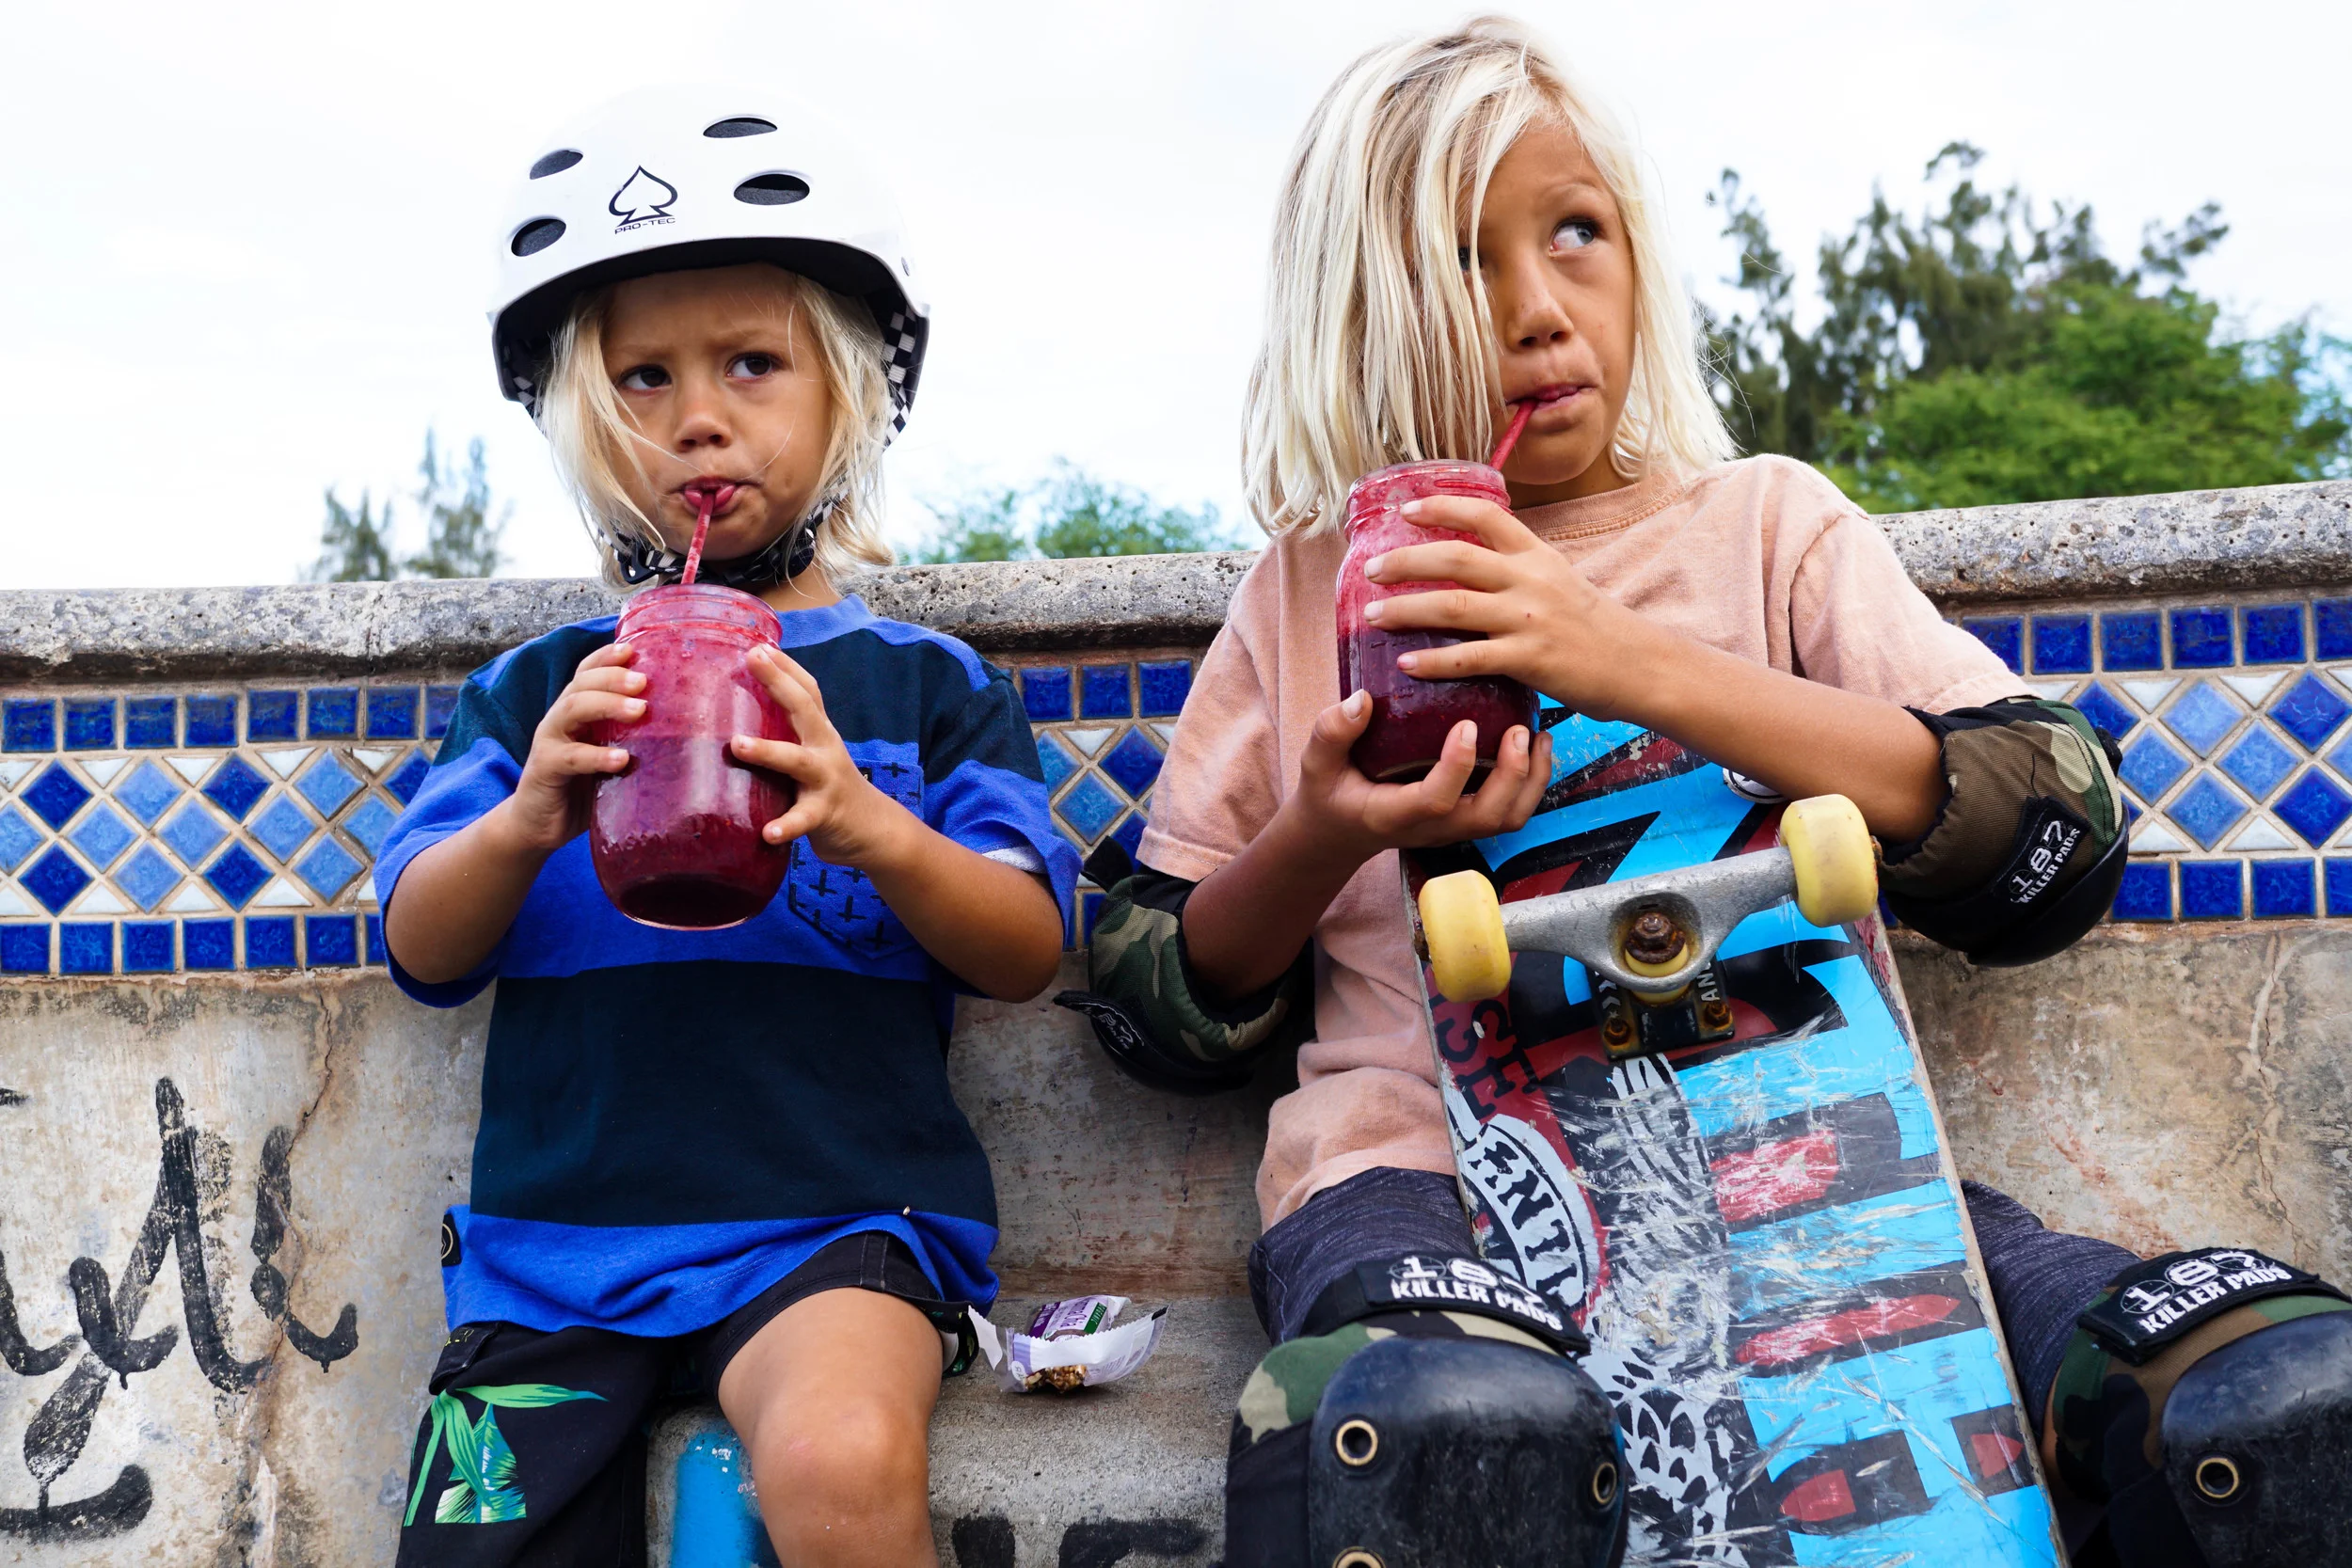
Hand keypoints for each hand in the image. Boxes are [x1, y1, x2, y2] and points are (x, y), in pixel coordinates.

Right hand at [504, 643, 642, 852]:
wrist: (539, 826)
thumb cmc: (583, 788)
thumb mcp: (610, 757)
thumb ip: (632, 740)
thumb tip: (687, 730)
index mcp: (576, 711)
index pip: (587, 672)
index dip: (606, 657)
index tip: (634, 648)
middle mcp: (560, 719)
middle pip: (581, 684)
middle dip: (613, 677)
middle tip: (645, 681)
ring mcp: (550, 742)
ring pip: (572, 709)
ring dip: (607, 705)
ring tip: (640, 711)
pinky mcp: (544, 769)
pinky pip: (570, 757)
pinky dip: (597, 756)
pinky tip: (622, 759)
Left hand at [731, 645, 907, 866]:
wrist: (873, 830)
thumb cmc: (829, 788)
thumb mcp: (814, 754)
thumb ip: (788, 737)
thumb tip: (735, 718)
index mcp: (819, 733)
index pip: (807, 691)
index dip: (786, 666)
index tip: (758, 644)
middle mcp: (824, 749)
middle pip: (805, 709)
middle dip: (778, 683)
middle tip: (752, 659)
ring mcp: (825, 781)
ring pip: (798, 761)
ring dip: (768, 751)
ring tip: (737, 744)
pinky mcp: (824, 815)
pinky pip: (803, 820)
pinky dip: (785, 826)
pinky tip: (767, 833)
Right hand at [1287, 690, 1552, 860]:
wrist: (1340, 831)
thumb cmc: (1330, 792)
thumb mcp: (1317, 763)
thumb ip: (1332, 732)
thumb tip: (1362, 699)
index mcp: (1395, 815)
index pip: (1436, 801)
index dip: (1458, 766)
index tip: (1466, 724)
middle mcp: (1431, 828)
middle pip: (1487, 816)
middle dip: (1512, 775)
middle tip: (1518, 729)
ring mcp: (1453, 828)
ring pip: (1507, 819)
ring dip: (1531, 780)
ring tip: (1537, 736)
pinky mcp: (1466, 820)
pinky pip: (1510, 812)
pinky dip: (1531, 782)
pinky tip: (1533, 745)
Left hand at [1360, 494, 1662, 717]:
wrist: (1637, 666)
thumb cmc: (1592, 627)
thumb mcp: (1559, 581)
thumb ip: (1517, 571)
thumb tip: (1467, 566)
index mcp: (1536, 556)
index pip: (1486, 515)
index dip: (1442, 507)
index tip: (1406, 509)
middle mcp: (1529, 580)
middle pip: (1455, 557)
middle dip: (1405, 560)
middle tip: (1371, 570)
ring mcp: (1528, 619)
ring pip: (1453, 605)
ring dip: (1406, 609)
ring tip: (1373, 617)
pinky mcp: (1529, 660)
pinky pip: (1469, 658)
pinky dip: (1433, 661)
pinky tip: (1406, 663)